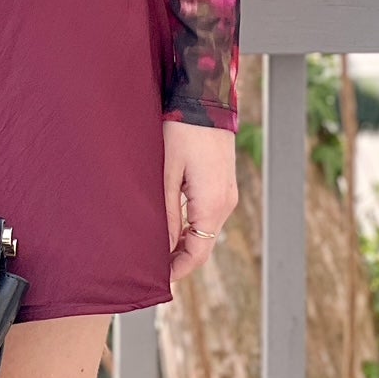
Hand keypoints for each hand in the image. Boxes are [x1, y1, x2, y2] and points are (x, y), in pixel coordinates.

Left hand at [163, 120, 238, 286]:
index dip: (178, 269)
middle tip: (151, 267)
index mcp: (212, 204)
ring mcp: (227, 193)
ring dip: (184, 242)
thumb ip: (165, 212)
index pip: (198, 252)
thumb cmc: (181, 131)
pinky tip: (171, 225)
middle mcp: (225, 202)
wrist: (204, 98)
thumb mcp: (167, 172)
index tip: (157, 279)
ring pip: (206, 230)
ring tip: (155, 248)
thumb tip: (160, 247)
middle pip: (203, 244)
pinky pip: (208, 214)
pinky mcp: (223, 183)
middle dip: (179, 258)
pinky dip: (191, 226)